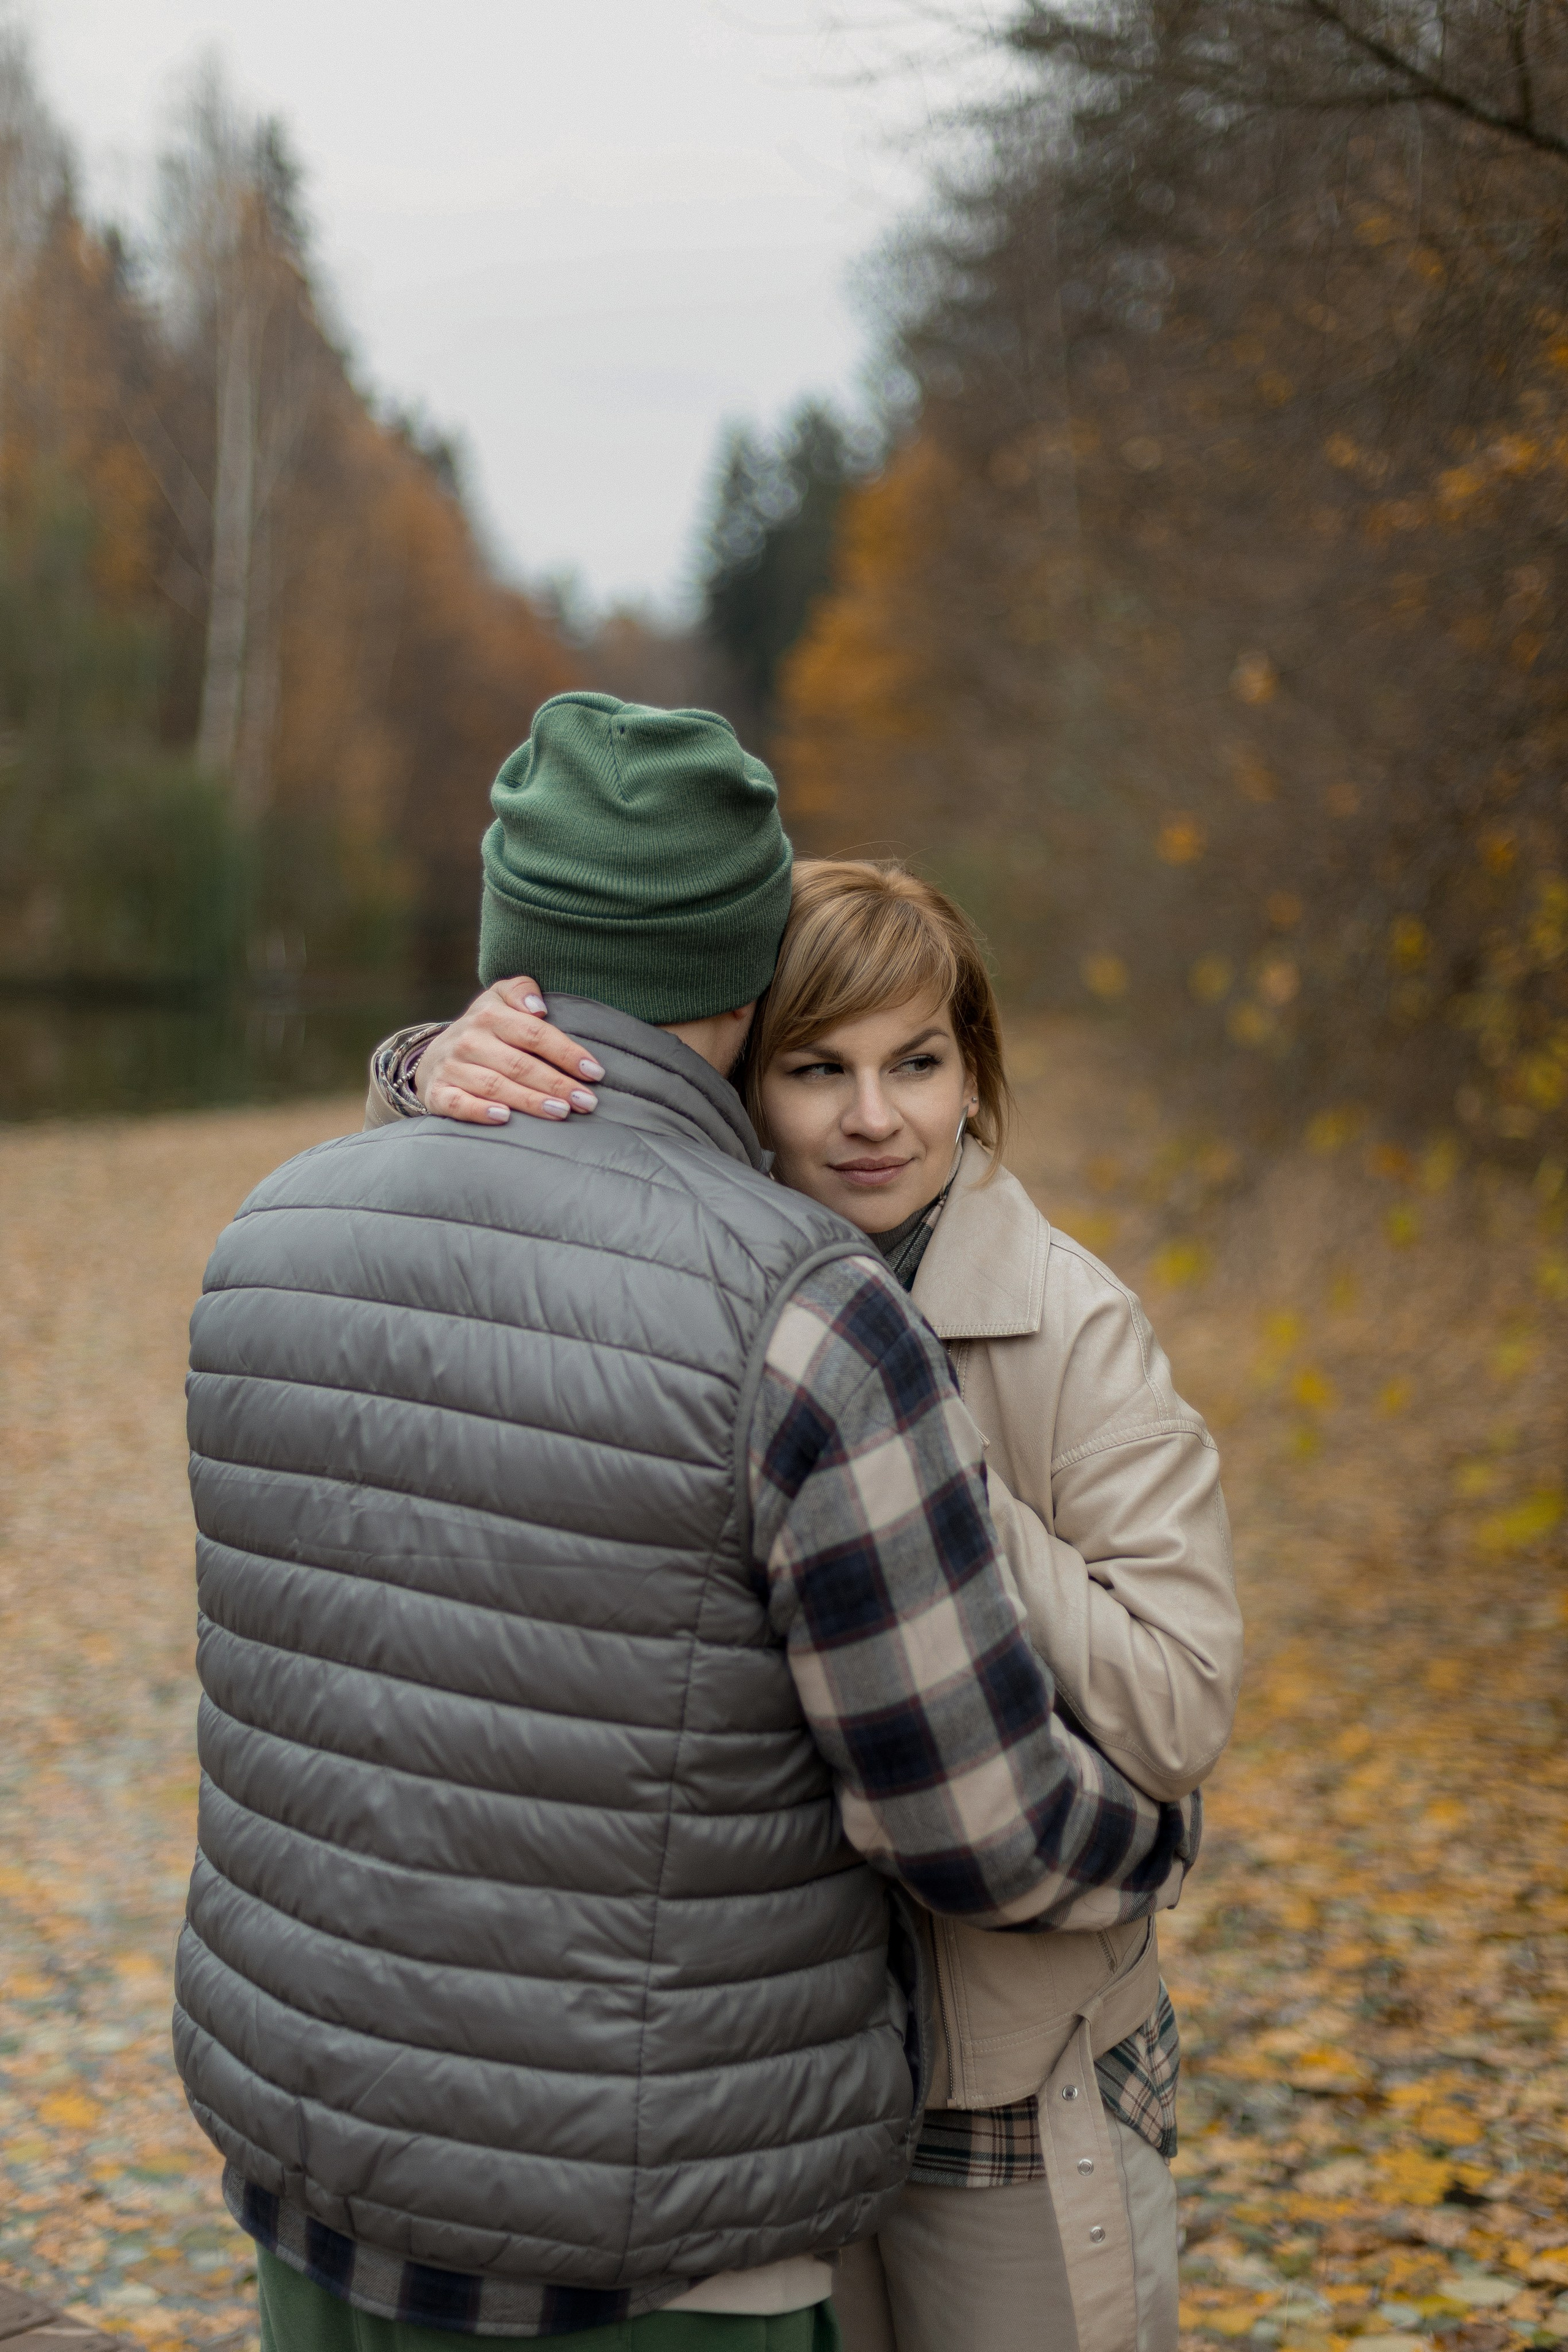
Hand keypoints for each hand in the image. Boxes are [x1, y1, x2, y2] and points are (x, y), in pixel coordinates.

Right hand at [414, 979, 604, 1123]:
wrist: (433, 1056)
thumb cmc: (484, 1030)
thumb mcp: (498, 999)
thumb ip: (521, 991)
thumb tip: (539, 1008)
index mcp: (489, 1015)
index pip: (535, 1034)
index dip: (567, 1053)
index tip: (595, 1072)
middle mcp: (469, 1040)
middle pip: (519, 1064)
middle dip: (557, 1084)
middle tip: (587, 1102)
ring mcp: (452, 1067)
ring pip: (495, 1086)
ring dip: (530, 1101)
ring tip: (562, 1112)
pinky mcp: (438, 1093)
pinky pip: (459, 1104)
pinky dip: (480, 1111)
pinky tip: (505, 1118)